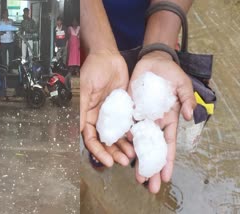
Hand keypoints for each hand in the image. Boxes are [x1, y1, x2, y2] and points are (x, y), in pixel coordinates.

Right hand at [81, 51, 134, 166]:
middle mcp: (99, 118)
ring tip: (133, 155)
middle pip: (105, 141)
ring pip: (118, 136)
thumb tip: (80, 130)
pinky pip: (128, 125)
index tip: (108, 161)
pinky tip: (139, 141)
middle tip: (124, 161)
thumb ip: (83, 109)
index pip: (91, 139)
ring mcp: (112, 114)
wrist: (108, 57)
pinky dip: (132, 134)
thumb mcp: (86, 88)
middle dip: (113, 152)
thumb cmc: (93, 70)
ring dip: (124, 146)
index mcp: (88, 115)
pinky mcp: (123, 109)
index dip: (98, 152)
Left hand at [129, 51, 195, 192]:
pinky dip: (122, 140)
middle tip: (148, 185)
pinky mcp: (128, 110)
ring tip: (134, 174)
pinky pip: (124, 127)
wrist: (152, 62)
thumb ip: (186, 99)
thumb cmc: (170, 73)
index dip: (167, 160)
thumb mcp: (182, 84)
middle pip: (151, 148)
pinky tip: (119, 153)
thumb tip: (187, 116)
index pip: (167, 144)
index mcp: (168, 119)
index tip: (166, 176)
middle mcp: (153, 122)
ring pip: (137, 142)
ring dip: (135, 158)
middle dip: (151, 167)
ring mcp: (140, 118)